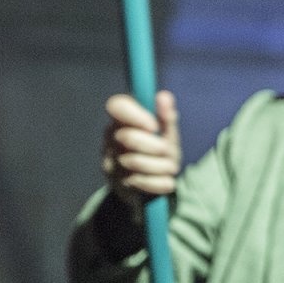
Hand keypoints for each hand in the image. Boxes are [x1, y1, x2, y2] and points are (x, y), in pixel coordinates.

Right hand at [101, 90, 181, 210]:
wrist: (150, 186)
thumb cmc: (158, 150)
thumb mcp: (166, 133)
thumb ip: (166, 116)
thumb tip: (163, 96)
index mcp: (122, 119)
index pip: (116, 106)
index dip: (135, 114)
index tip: (154, 126)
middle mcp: (111, 139)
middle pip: (128, 136)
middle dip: (155, 145)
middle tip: (168, 150)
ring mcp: (111, 162)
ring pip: (135, 162)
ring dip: (161, 165)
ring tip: (172, 167)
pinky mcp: (117, 184)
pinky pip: (139, 182)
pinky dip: (158, 183)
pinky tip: (167, 182)